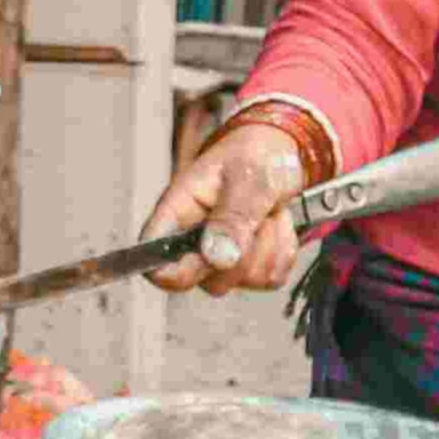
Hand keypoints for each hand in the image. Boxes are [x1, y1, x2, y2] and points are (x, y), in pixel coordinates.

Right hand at [139, 123, 305, 294]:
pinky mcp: (249, 270)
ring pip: (246, 280)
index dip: (173, 272)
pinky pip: (271, 277)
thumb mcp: (245, 177)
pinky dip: (283, 250)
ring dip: (269, 246)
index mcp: (176, 217)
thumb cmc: (250, 158)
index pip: (154, 261)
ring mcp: (220, 262)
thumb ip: (232, 216)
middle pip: (208, 281)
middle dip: (244, 252)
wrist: (275, 158)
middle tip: (255, 212)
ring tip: (266, 212)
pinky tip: (275, 224)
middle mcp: (192, 247)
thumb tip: (217, 258)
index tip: (210, 259)